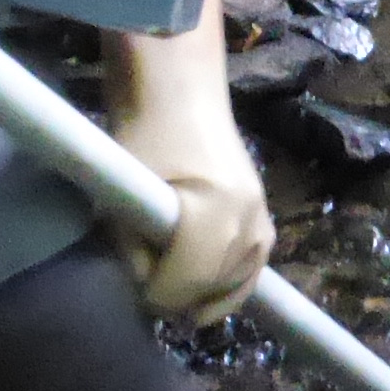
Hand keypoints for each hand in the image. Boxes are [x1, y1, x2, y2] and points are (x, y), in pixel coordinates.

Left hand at [111, 14, 272, 320]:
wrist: (178, 92)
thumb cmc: (144, 136)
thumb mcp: (125, 198)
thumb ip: (135, 253)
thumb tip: (146, 288)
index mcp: (215, 213)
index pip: (189, 282)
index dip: (159, 296)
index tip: (137, 295)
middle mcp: (248, 220)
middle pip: (215, 284)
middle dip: (182, 297)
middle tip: (151, 297)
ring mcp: (261, 216)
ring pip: (239, 280)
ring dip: (209, 294)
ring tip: (179, 298)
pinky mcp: (265, 212)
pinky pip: (253, 264)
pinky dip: (232, 281)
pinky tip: (209, 292)